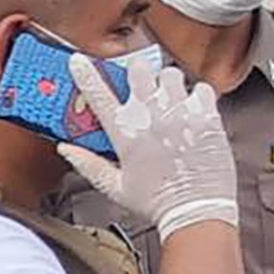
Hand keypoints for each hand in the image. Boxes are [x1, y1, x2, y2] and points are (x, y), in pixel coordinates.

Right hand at [60, 54, 237, 239]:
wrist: (197, 212)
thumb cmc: (158, 203)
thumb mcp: (115, 188)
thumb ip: (89, 165)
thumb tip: (66, 149)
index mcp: (126, 134)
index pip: (98, 93)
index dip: (85, 73)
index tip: (79, 61)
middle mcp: (152, 118)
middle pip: (138, 70)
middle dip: (137, 72)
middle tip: (142, 83)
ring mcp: (181, 114)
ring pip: (171, 74)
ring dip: (168, 82)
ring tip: (171, 97)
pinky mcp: (207, 117)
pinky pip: (202, 88)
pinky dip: (198, 94)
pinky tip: (194, 108)